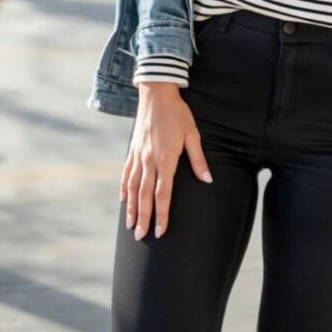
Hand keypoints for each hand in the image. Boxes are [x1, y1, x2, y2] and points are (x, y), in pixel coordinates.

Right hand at [120, 84, 212, 240]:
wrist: (157, 95)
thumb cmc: (178, 114)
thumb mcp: (192, 134)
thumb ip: (198, 159)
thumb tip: (207, 179)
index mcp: (166, 158)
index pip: (163, 193)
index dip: (162, 213)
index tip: (161, 230)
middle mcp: (149, 160)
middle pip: (145, 195)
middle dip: (144, 217)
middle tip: (142, 237)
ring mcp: (138, 156)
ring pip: (133, 188)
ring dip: (132, 208)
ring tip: (131, 226)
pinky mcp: (132, 150)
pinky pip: (126, 173)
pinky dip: (124, 188)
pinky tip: (123, 200)